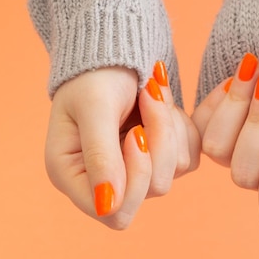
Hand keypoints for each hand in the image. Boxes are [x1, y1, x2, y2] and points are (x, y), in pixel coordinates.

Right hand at [45, 63, 199, 229]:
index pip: (112, 212)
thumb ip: (100, 157)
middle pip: (148, 192)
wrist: (114, 47)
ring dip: (168, 127)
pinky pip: (187, 156)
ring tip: (151, 92)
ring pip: (173, 172)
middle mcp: (101, 181)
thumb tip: (108, 206)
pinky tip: (160, 102)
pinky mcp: (158, 158)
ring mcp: (132, 172)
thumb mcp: (94, 108)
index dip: (133, 178)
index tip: (135, 134)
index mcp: (70, 175)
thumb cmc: (94, 73)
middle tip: (148, 98)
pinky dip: (181, 127)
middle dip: (157, 145)